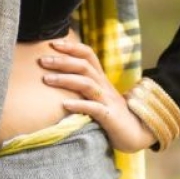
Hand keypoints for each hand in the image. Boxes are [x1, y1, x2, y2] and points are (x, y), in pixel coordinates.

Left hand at [39, 38, 156, 153]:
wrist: (137, 134)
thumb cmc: (112, 115)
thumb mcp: (98, 96)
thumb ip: (83, 86)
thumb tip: (57, 77)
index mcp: (101, 79)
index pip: (88, 55)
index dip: (72, 47)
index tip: (53, 44)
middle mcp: (104, 86)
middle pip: (84, 66)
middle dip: (62, 61)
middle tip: (42, 61)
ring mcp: (108, 101)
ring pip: (87, 84)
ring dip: (65, 79)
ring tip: (46, 79)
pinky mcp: (109, 117)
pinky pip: (94, 108)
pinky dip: (79, 105)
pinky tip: (64, 104)